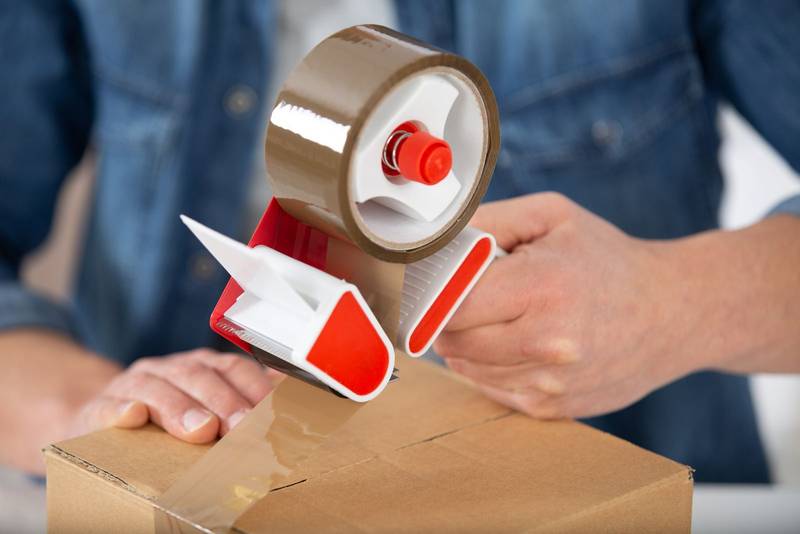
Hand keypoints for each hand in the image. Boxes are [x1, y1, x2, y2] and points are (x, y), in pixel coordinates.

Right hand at [73, 348, 281, 442]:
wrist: (99, 417)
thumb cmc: (169, 418)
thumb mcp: (208, 407)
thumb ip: (247, 401)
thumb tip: (293, 397)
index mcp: (202, 368)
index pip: (234, 369)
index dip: (254, 389)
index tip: (273, 416)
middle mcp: (170, 369)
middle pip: (200, 377)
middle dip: (225, 402)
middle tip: (242, 428)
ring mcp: (133, 385)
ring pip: (158, 388)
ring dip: (181, 409)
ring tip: (201, 431)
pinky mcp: (97, 407)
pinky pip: (108, 406)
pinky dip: (120, 410)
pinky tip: (133, 418)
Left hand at [436, 193, 696, 418]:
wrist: (672, 314)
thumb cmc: (607, 259)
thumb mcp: (553, 216)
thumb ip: (489, 221)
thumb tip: (435, 240)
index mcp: (543, 288)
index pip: (452, 303)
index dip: (435, 291)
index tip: (434, 280)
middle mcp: (546, 343)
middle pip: (451, 339)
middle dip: (446, 315)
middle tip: (466, 294)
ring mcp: (549, 383)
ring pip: (463, 367)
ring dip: (465, 341)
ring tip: (498, 315)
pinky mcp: (550, 409)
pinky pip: (488, 387)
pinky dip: (487, 365)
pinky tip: (515, 341)